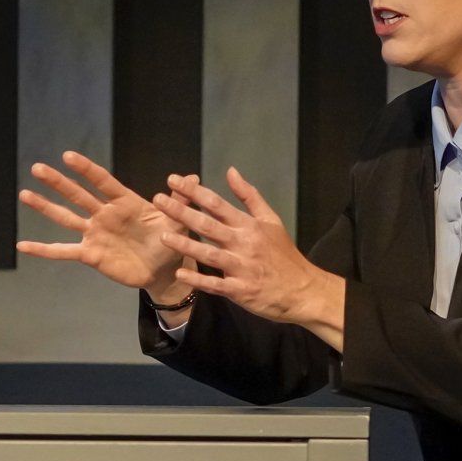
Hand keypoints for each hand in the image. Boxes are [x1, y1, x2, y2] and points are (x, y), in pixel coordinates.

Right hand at [16, 150, 192, 295]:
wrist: (165, 270)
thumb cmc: (171, 241)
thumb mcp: (178, 222)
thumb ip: (178, 202)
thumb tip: (192, 177)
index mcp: (125, 202)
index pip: (101, 181)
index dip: (85, 170)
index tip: (67, 156)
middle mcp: (105, 215)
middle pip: (77, 195)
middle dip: (58, 182)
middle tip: (37, 167)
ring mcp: (95, 234)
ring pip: (65, 218)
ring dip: (45, 207)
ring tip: (25, 194)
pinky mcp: (90, 254)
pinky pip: (63, 251)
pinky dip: (43, 250)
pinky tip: (23, 246)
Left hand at [155, 167, 346, 346]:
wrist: (302, 289)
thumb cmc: (283, 254)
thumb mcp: (271, 220)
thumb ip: (249, 196)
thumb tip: (231, 171)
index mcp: (249, 225)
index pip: (217, 203)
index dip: (193, 191)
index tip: (173, 180)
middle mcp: (243, 243)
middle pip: (208, 225)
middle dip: (182, 211)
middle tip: (158, 200)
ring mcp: (241, 267)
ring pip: (209, 254)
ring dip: (186, 245)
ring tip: (163, 236)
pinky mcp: (240, 290)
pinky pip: (216, 285)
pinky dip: (199, 280)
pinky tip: (181, 274)